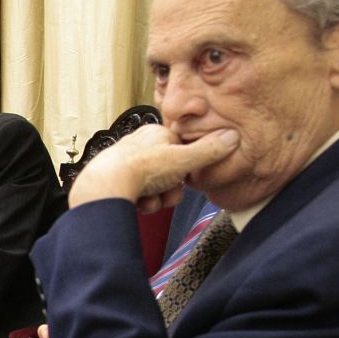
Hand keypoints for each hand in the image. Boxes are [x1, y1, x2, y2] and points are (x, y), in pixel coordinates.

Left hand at [69, 126, 238, 211]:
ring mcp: (124, 164)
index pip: (182, 150)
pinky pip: (137, 194)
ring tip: (151, 200)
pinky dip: (141, 202)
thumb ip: (210, 151)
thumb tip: (233, 137)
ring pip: (154, 186)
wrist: (105, 188)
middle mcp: (138, 146)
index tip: (186, 178)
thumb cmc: (141, 169)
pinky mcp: (114, 182)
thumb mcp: (184, 159)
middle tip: (167, 194)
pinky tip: (138, 204)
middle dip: (172, 189)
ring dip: (158, 198)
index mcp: (155, 133)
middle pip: (169, 171)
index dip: (187, 169)